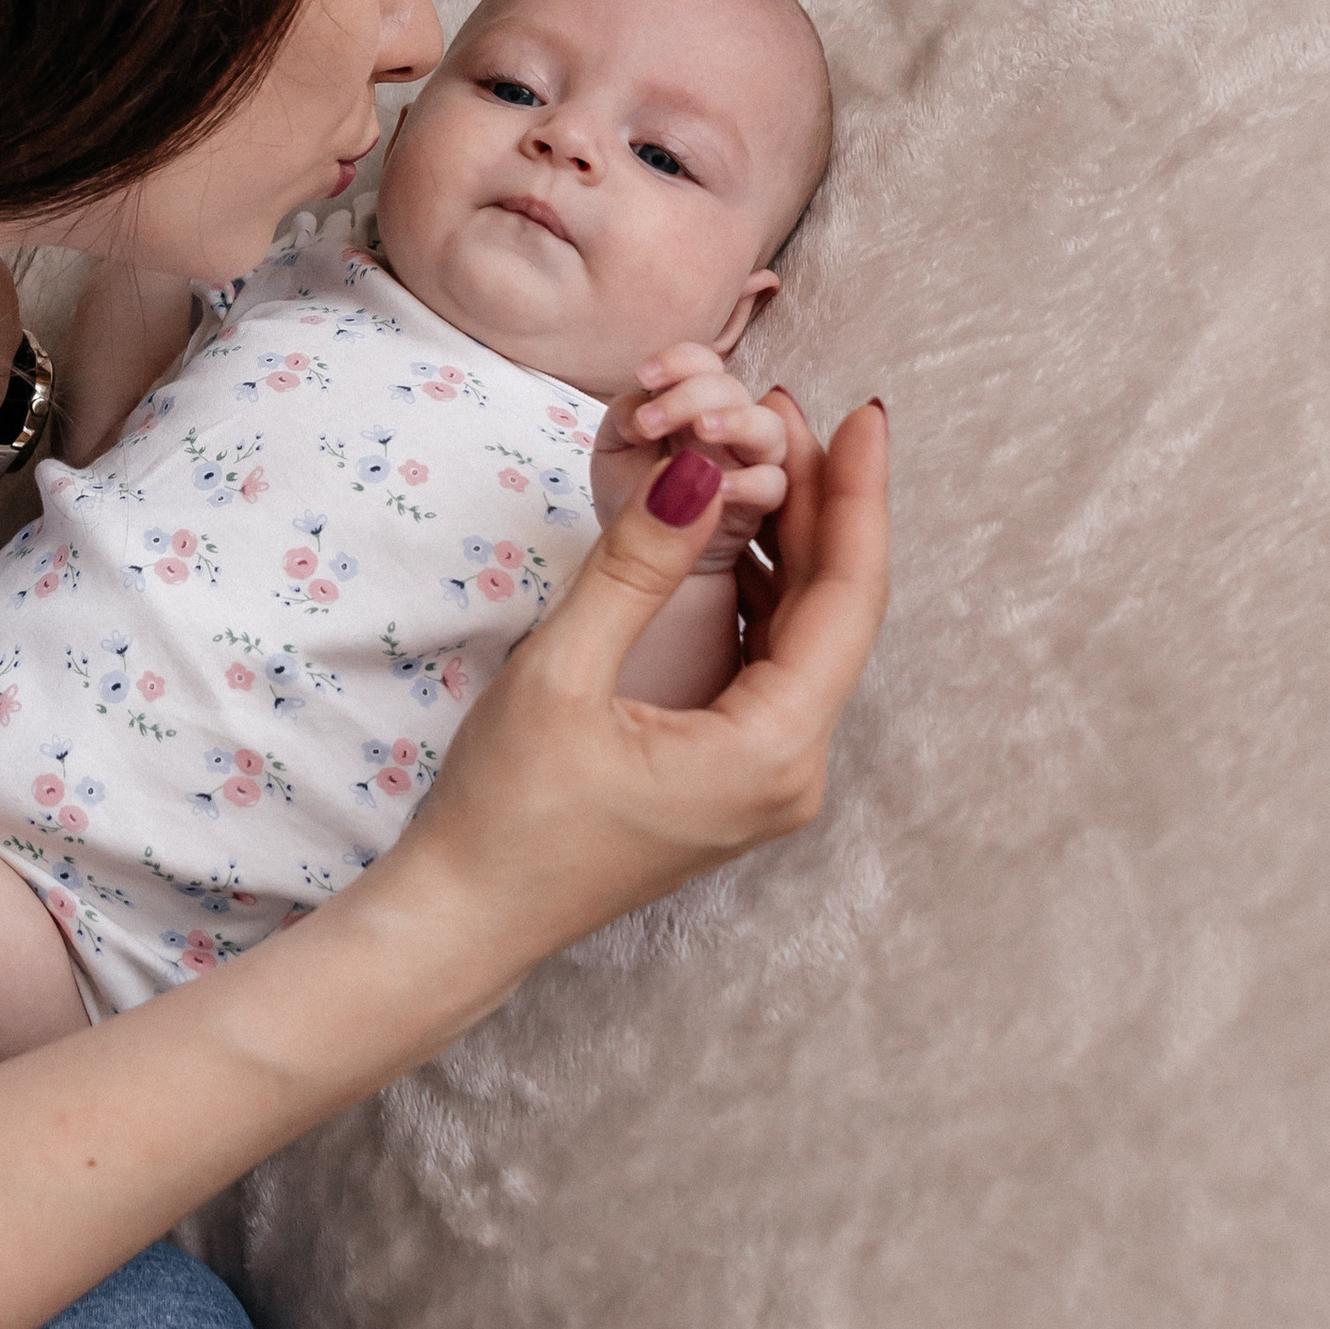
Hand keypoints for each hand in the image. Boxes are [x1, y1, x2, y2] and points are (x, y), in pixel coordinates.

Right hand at [404, 394, 888, 974]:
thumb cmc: (504, 810)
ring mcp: (764, 783)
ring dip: (787, 548)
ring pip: (802, 640)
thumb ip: (638, 566)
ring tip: (763, 453)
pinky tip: (731, 538)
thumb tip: (703, 470)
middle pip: (833, 617)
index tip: (864, 415)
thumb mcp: (564, 672)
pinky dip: (755, 597)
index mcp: (770, 753)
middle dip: (820, 508)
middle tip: (792, 411)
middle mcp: (790, 775)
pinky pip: (768, 670)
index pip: (846, 602)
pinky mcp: (731, 781)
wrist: (465, 918)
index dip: (858, 499)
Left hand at [593, 346, 787, 574]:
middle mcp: (726, 426)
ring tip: (702, 431)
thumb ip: (624, 419)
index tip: (643, 375)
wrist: (643, 556)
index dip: (679, 360)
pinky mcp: (759, 506)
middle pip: (732, 389)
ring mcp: (747, 463)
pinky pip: (775, 485)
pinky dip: (750, 482)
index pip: (702, 364)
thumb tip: (641, 410)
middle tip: (648, 424)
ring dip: (737, 421)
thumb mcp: (615, 450)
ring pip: (770, 428)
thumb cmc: (635, 494)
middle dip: (690, 396)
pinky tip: (716, 490)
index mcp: (692, 404)